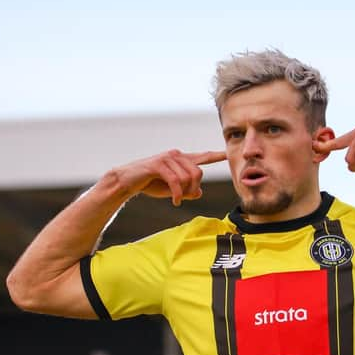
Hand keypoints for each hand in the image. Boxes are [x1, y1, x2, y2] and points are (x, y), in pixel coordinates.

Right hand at [111, 149, 226, 205]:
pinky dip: (177, 193)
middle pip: (198, 173)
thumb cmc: (150, 184)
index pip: (203, 156)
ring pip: (188, 178)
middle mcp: (176, 156)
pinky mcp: (159, 164)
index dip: (216, 155)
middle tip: (185, 198)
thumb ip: (187, 190)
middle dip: (194, 188)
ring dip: (184, 192)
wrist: (127, 182)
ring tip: (177, 199)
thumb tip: (199, 192)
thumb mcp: (172, 189)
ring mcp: (167, 158)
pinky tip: (175, 201)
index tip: (227, 153)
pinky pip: (176, 181)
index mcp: (181, 160)